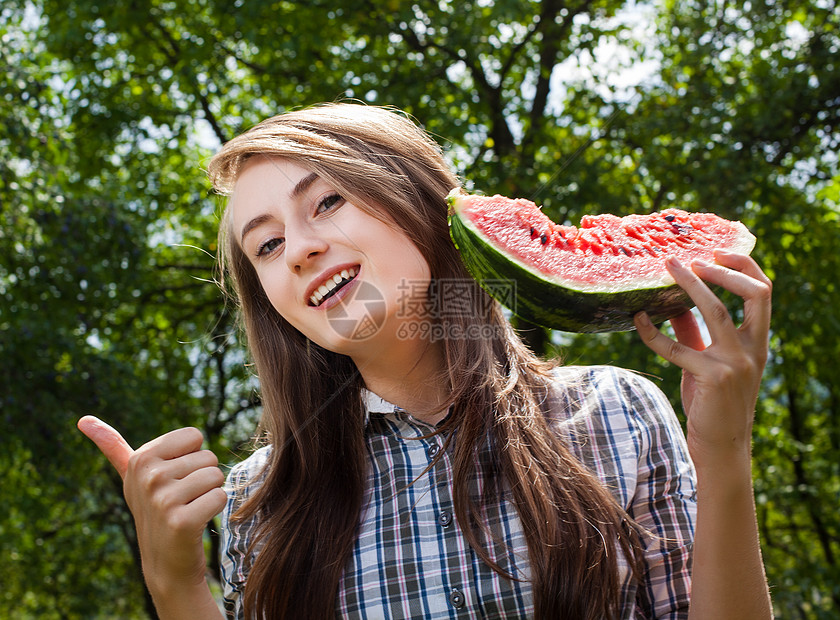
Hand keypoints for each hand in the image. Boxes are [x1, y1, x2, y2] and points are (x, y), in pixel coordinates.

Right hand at [77, 416, 226, 596]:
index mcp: (140, 459)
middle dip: (201, 477)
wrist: (165, 560)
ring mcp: (163, 500)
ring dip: (209, 492)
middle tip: (182, 498)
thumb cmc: (154, 508)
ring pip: (216, 476)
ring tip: (189, 508)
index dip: (191, 456)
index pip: (194, 435)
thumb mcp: (131, 475)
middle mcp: (148, 477)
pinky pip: (219, 497)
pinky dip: (214, 508)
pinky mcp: (181, 521)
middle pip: (208, 456)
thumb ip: (112, 446)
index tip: (173, 476)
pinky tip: (196, 522)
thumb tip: (82, 419)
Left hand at [634, 250, 771, 469]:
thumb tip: (671, 304)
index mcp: (757, 342)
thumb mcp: (707, 362)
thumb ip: (693, 333)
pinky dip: (654, 332)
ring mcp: (736, 362)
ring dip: (691, 285)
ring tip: (668, 268)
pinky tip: (637, 320)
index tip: (717, 252)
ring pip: (717, 311)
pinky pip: (678, 347)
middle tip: (692, 258)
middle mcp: (753, 349)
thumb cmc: (714, 403)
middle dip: (725, 270)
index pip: (763, 293)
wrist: (721, 447)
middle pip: (753, 294)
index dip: (744, 268)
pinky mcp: (713, 378)